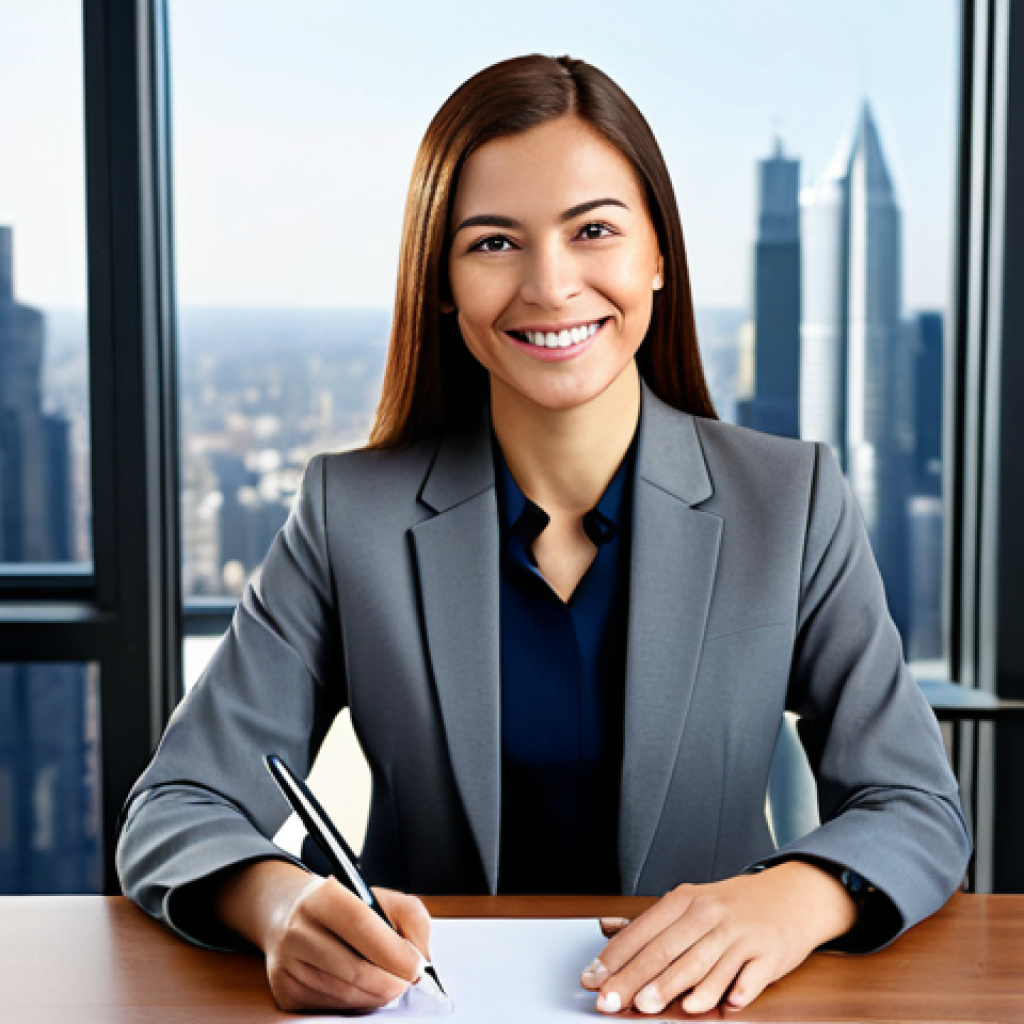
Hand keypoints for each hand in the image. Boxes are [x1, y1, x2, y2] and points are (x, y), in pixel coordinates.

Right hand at [215, 860, 430, 1011]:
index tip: (417, 967)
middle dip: (390, 983)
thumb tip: (422, 959)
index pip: (360, 923)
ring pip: (344, 995)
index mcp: (323, 896)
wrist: (288, 915)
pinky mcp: (284, 992)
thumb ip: (411, 920)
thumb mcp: (380, 897)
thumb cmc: (345, 908)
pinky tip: (360, 987)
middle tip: (407, 982)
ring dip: (376, 996)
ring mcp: (287, 964)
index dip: (392, 951)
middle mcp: (298, 929)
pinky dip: (355, 1004)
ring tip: (387, 983)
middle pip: (353, 969)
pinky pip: (331, 1008)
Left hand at [581, 861, 857, 1014]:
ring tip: (649, 1006)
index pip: (642, 931)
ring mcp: (738, 934)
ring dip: (673, 987)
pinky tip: (719, 1006)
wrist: (791, 895)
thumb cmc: (733, 906)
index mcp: (685, 900)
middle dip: (634, 979)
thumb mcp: (693, 904)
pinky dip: (733, 991)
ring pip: (701, 963)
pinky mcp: (767, 954)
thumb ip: (656, 926)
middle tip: (611, 1001)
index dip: (614, 958)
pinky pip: (747, 977)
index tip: (592, 980)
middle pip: (665, 950)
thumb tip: (610, 936)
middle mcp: (709, 914)